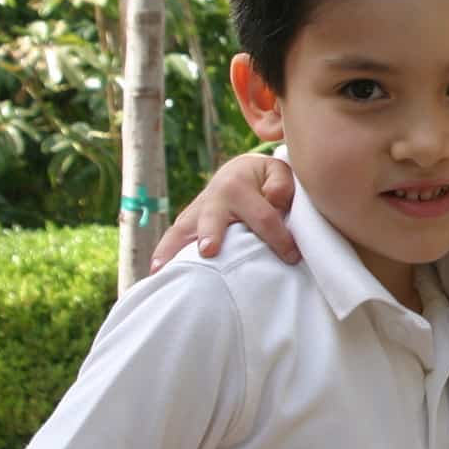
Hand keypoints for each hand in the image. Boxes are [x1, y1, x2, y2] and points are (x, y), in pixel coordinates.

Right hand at [150, 154, 298, 272]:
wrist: (239, 173)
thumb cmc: (265, 180)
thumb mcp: (278, 173)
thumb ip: (281, 183)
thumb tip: (275, 198)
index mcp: (238, 185)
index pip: (263, 218)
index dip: (280, 239)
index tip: (292, 257)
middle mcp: (212, 199)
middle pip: (213, 220)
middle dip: (210, 234)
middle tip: (208, 250)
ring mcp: (195, 213)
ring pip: (182, 231)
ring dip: (174, 249)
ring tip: (166, 270)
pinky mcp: (186, 225)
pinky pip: (172, 240)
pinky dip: (163, 255)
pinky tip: (156, 275)